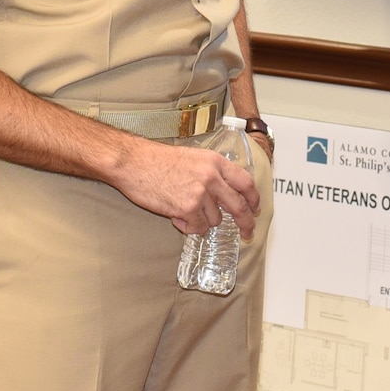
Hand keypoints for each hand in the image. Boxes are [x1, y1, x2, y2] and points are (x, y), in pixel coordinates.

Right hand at [111, 138, 261, 237]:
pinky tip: (176, 216)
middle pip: (239, 206)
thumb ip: (212, 172)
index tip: (256, 208)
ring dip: (202, 220)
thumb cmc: (158, 160)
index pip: (246, 182)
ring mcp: (200, 193)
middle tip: (248, 232)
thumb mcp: (194, 158)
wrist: (134, 163)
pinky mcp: (187, 209)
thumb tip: (227, 191)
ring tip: (183, 208)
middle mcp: (212, 177)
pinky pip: (197, 228)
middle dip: (246, 222)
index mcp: (216, 162)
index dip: (254, 198)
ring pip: (214, 220)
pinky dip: (188, 226)